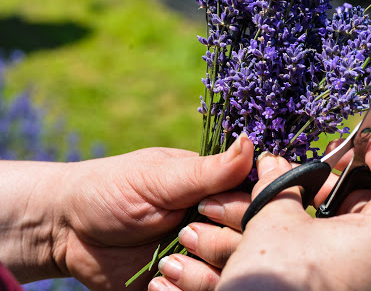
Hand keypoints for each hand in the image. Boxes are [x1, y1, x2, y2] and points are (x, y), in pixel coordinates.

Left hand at [0, 134, 253, 289]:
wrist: (66, 230)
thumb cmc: (111, 189)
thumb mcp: (159, 178)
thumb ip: (207, 170)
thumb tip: (249, 143)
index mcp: (214, 190)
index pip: (253, 202)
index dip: (243, 211)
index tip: (213, 212)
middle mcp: (213, 224)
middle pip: (246, 243)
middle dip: (218, 243)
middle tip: (184, 235)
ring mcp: (199, 256)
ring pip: (228, 274)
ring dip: (199, 274)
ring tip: (166, 264)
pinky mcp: (181, 284)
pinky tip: (156, 281)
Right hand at [217, 139, 370, 290]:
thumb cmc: (274, 290)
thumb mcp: (272, 227)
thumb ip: (278, 186)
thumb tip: (273, 164)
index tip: (339, 150)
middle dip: (338, 187)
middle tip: (303, 187)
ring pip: (362, 237)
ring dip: (324, 217)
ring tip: (287, 214)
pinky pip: (355, 265)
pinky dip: (326, 247)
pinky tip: (292, 245)